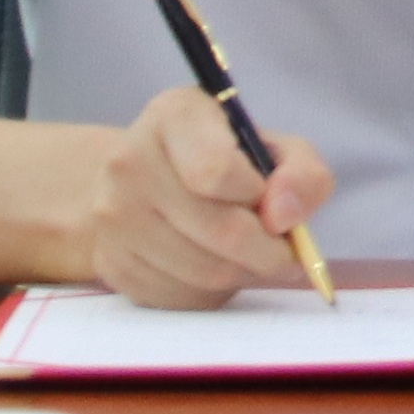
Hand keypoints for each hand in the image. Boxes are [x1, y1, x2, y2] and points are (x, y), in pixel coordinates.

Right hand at [94, 87, 331, 308]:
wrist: (144, 182)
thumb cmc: (222, 160)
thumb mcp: (271, 146)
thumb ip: (301, 171)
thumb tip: (286, 216)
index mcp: (173, 116)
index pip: (217, 171)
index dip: (259, 196)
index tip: (270, 200)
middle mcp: (130, 162)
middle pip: (219, 231)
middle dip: (267, 252)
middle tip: (284, 254)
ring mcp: (113, 217)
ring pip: (203, 272)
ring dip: (243, 275)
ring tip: (252, 258)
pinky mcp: (112, 263)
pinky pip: (181, 297)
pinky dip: (213, 293)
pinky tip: (218, 268)